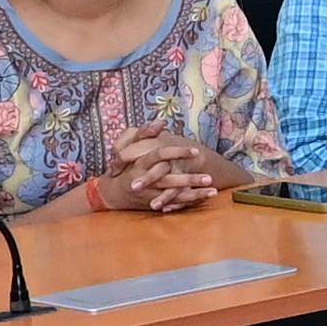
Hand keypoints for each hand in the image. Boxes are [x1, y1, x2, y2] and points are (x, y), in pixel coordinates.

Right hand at [95, 137, 223, 214]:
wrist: (113, 191)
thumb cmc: (124, 165)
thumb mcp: (129, 145)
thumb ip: (144, 133)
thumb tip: (161, 122)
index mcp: (140, 162)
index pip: (159, 155)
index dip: (177, 153)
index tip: (196, 151)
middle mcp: (146, 179)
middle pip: (169, 179)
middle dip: (189, 179)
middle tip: (209, 177)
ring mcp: (151, 193)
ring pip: (174, 194)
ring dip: (194, 192)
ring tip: (213, 190)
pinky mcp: (155, 202)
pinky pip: (174, 203)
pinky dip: (189, 200)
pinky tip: (207, 197)